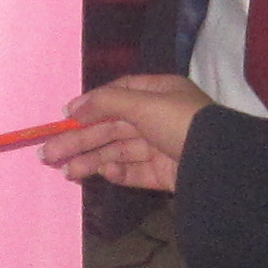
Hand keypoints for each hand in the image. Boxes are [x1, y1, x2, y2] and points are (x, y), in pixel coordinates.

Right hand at [37, 73, 206, 192]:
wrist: (219, 163)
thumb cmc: (181, 122)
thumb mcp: (144, 103)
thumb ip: (106, 102)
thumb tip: (74, 107)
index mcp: (159, 93)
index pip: (117, 94)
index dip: (90, 105)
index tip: (65, 117)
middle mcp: (159, 117)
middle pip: (112, 127)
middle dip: (80, 139)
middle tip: (48, 153)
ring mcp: (161, 147)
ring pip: (118, 152)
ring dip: (91, 160)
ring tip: (65, 170)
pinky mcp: (164, 174)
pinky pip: (135, 172)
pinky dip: (117, 173)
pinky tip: (102, 173)